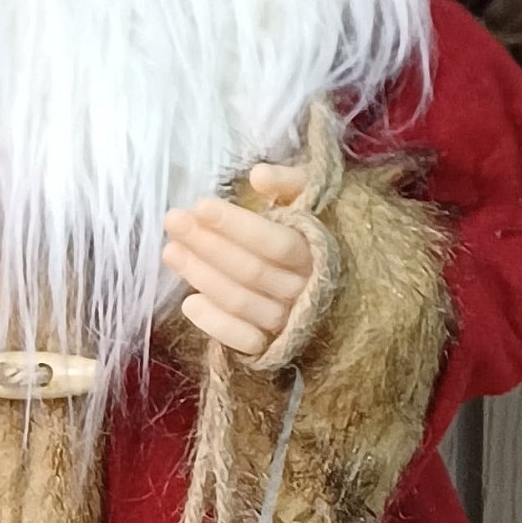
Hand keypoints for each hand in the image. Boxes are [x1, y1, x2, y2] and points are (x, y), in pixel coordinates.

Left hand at [161, 163, 313, 358]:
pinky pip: (244, 341)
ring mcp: (290, 323)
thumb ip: (292, 183)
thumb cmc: (319, 234)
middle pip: (253, 271)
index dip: (237, 225)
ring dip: (203, 277)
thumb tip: (258, 175)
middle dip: (209, 245)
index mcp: (319, 255)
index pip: (276, 243)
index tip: (200, 205)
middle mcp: (306, 292)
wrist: (350, 288)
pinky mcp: (274, 347)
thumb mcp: (315, 200)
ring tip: (170, 251)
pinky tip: (189, 302)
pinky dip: (216, 324)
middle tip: (173, 221)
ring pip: (242, 302)